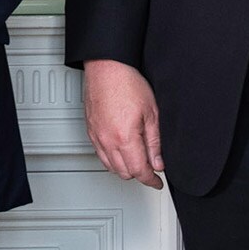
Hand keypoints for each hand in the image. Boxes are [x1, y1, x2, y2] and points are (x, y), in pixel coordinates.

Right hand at [82, 59, 164, 188]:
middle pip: (124, 173)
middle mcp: (107, 140)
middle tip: (151, 169)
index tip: (157, 182)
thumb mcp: (152, 113)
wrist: (106, 67)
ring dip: (124, 169)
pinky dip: (111, 159)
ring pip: (110, 167)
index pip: (139, 171)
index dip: (151, 180)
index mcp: (125, 138)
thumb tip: (158, 163)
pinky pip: (100, 155)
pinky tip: (120, 152)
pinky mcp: (90, 130)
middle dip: (139, 174)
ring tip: (136, 162)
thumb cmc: (127, 82)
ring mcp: (96, 136)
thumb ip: (155, 142)